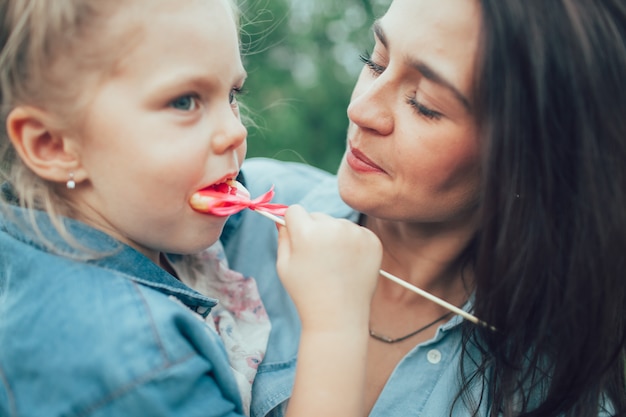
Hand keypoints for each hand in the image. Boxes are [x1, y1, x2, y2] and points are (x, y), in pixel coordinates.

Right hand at [276, 205, 381, 331]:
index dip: (293, 225)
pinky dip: (352, 244)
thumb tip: (283, 217)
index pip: (295, 211)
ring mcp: (356, 234)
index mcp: (308, 233)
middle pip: (317, 216)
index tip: (297, 240)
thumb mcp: (284, 265)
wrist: (338, 316)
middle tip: (317, 259)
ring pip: (338, 224)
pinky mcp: (372, 241)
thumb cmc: (306, 292)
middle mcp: (334, 228)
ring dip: (334, 236)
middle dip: (314, 230)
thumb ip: (283, 236)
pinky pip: (356, 232)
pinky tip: (348, 264)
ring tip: (334, 264)